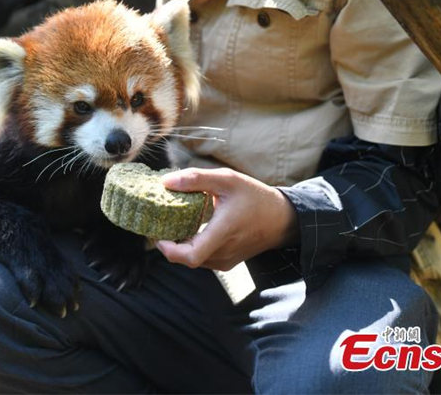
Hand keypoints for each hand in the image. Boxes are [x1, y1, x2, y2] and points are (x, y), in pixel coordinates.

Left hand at [155, 168, 297, 270]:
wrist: (281, 219)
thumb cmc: (255, 197)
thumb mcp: (227, 179)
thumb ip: (196, 179)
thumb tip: (166, 182)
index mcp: (223, 232)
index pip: (191, 256)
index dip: (169, 250)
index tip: (158, 235)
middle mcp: (224, 252)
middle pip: (187, 257)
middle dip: (170, 243)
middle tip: (159, 223)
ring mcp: (226, 260)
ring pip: (194, 259)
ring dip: (181, 245)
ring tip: (173, 224)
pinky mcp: (227, 262)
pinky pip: (203, 258)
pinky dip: (192, 246)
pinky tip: (190, 229)